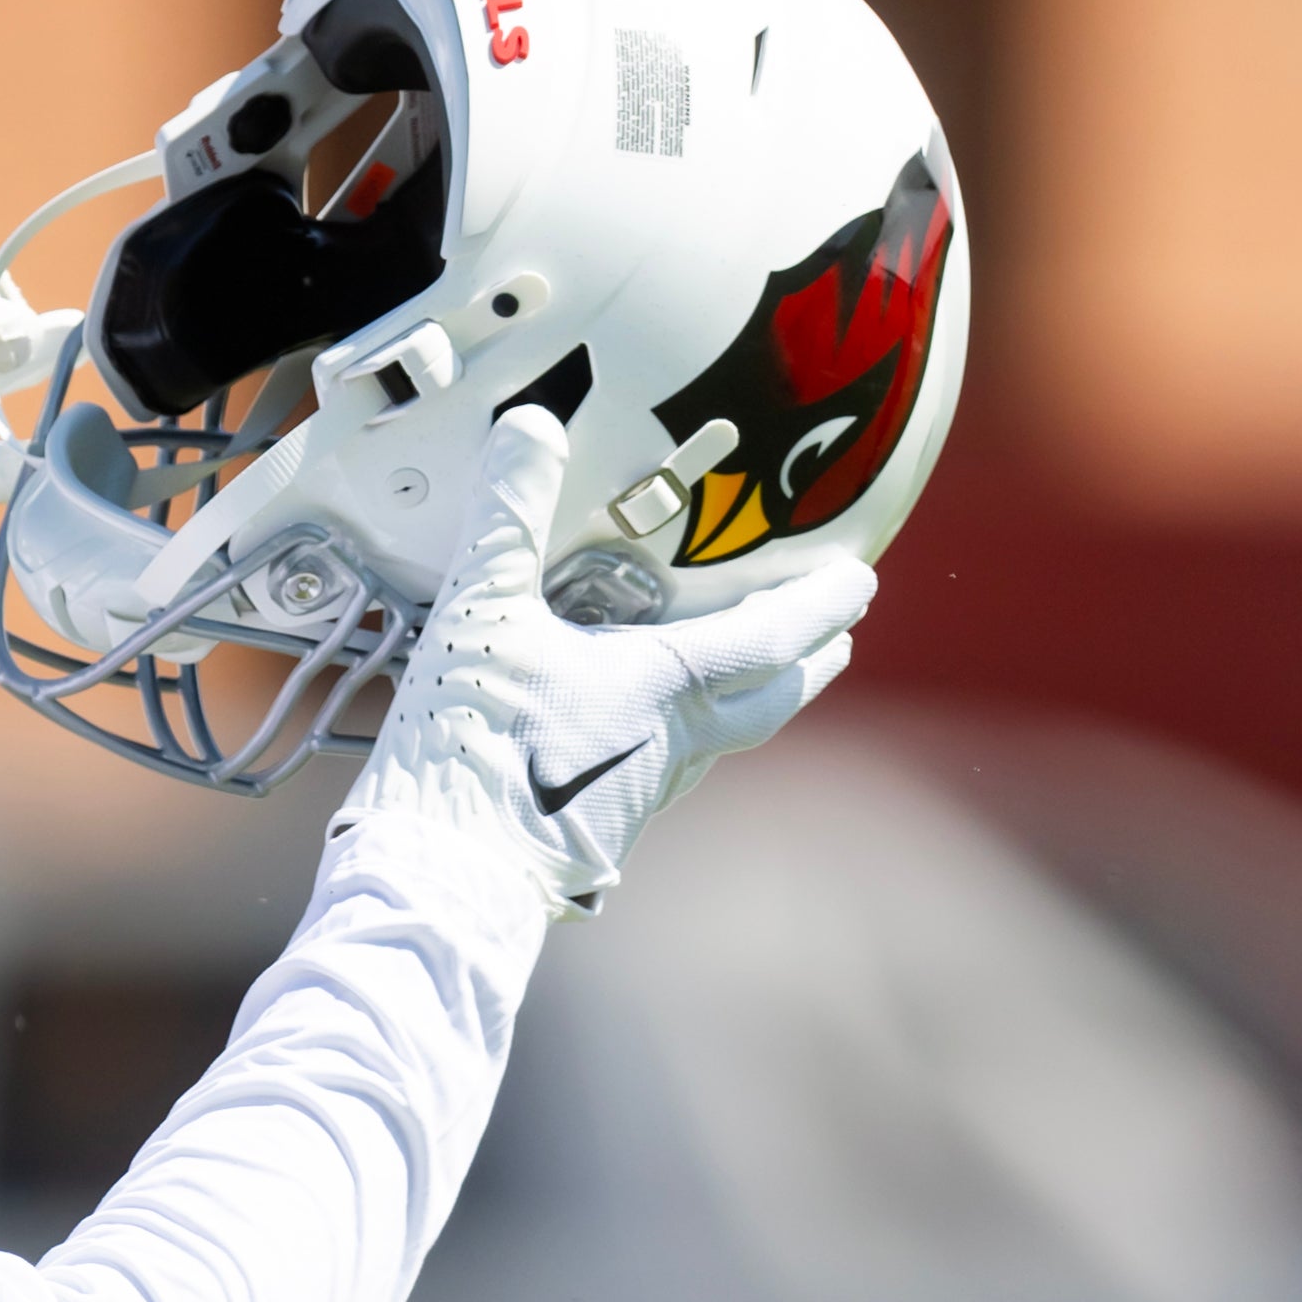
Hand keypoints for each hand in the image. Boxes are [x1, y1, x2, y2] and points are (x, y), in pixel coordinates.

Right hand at [331, 405, 875, 911]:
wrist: (442, 874)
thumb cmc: (473, 744)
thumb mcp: (482, 615)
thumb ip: (508, 519)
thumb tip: (531, 428)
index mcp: (667, 686)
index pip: (773, 639)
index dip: (822, 603)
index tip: (860, 579)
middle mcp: (673, 743)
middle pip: (772, 702)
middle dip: (811, 664)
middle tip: (838, 638)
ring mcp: (640, 793)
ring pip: (722, 742)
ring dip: (750, 703)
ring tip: (745, 677)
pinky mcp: (600, 828)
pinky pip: (664, 769)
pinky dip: (678, 738)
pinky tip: (638, 734)